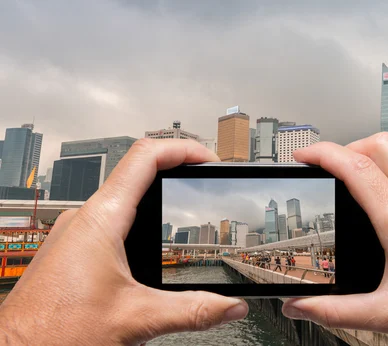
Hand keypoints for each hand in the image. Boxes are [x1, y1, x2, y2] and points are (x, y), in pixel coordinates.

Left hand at [0, 139, 247, 344]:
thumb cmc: (55, 333)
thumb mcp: (138, 319)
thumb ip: (193, 311)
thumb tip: (231, 305)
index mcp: (102, 220)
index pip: (145, 158)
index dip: (182, 150)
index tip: (207, 159)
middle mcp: (84, 219)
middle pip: (136, 173)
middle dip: (175, 172)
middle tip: (203, 181)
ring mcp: (75, 232)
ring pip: (122, 198)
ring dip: (156, 199)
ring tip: (184, 210)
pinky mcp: (71, 249)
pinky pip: (109, 221)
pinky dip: (137, 222)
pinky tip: (151, 247)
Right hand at [282, 133, 387, 344]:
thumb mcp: (386, 316)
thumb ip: (334, 311)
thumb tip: (300, 305)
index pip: (357, 168)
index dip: (324, 154)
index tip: (305, 156)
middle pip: (381, 145)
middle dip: (347, 147)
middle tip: (327, 166)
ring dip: (373, 151)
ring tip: (353, 171)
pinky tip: (384, 191)